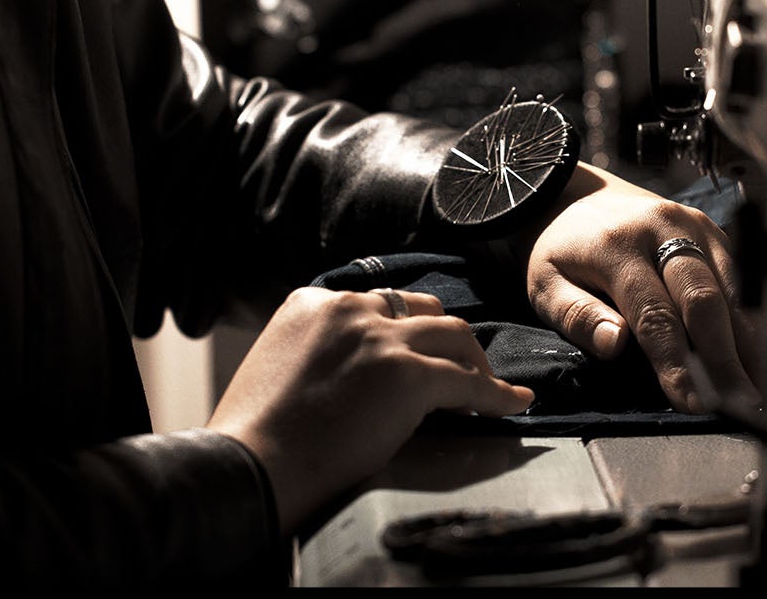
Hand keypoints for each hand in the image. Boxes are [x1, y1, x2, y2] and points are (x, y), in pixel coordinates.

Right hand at [207, 286, 532, 535]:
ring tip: (486, 387)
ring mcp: (381, 339)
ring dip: (473, 361)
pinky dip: (497, 395)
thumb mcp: (280, 365)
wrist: (253, 465)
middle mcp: (350, 308)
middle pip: (421, 310)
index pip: (376, 303)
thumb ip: (318, 352)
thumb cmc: (256, 436)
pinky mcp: (408, 375)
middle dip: (445, 338)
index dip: (403, 331)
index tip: (415, 352)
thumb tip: (355, 375)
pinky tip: (514, 404)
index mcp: (314, 302)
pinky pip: (469, 383)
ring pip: (453, 335)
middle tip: (459, 367)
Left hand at [516, 163, 757, 414]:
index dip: (677, 362)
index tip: (694, 403)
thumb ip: (577, 315)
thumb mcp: (546, 284)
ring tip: (756, 389)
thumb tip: (616, 345)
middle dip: (724, 358)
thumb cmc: (561, 249)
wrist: (576, 195)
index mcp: (618, 245)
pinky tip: (754, 355)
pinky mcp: (711, 229)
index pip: (654, 313)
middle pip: (704, 299)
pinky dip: (747, 318)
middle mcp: (664, 228)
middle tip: (741, 405)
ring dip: (746, 343)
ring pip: (730, 288)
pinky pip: (737, 277)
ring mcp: (693, 225)